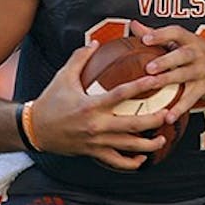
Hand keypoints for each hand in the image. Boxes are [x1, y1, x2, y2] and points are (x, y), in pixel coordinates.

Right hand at [29, 42, 169, 170]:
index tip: (156, 80)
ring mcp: (96, 143)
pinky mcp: (93, 153)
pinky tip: (142, 157)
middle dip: (153, 121)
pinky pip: (115, 162)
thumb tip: (95, 42)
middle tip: (169, 113)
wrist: (35, 129)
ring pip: (127, 147)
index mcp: (91, 105)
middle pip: (132, 125)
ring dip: (148, 145)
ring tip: (162, 139)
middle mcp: (96, 126)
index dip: (140, 87)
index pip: (121, 95)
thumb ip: (80, 57)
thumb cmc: (51, 100)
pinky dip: (130, 162)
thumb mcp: (63, 76)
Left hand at [130, 20, 204, 122]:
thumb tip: (133, 24)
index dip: (161, 35)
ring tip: (153, 86)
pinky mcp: (204, 88)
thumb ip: (158, 35)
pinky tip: (168, 116)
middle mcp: (197, 54)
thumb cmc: (198, 53)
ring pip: (185, 75)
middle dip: (165, 61)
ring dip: (169, 81)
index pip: (176, 33)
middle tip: (149, 67)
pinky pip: (191, 98)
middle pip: (182, 55)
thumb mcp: (183, 41)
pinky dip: (180, 108)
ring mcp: (202, 71)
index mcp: (190, 39)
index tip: (145, 39)